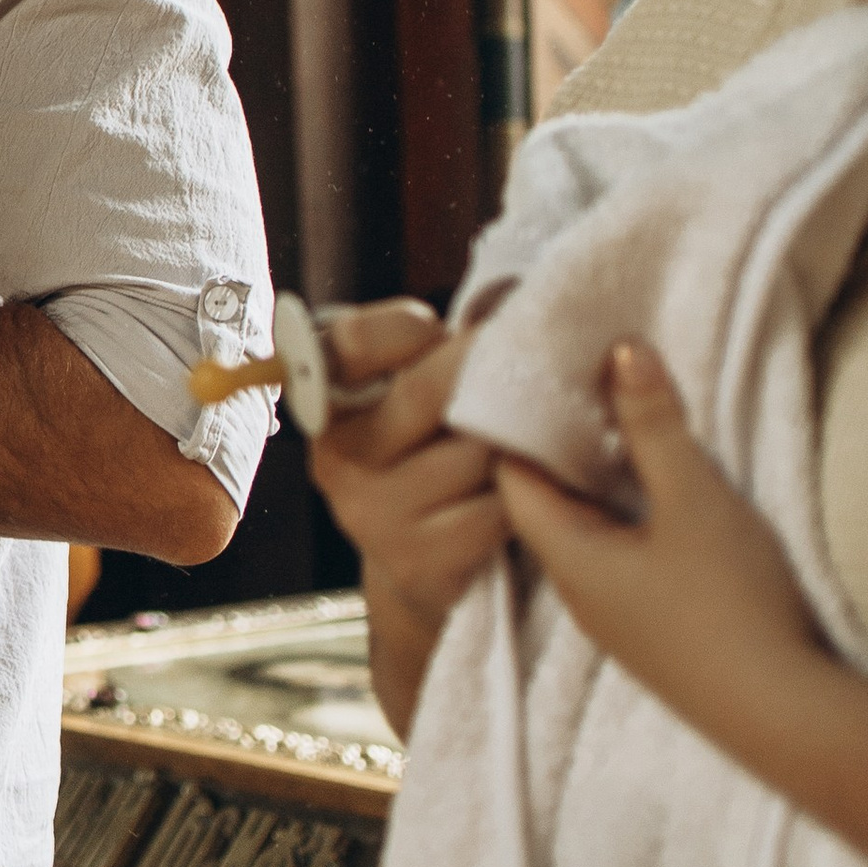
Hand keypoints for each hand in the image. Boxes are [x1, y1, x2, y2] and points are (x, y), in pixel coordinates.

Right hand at [306, 298, 502, 735]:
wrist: (430, 574)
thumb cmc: (439, 459)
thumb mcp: (426, 399)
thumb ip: (448, 346)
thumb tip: (514, 292)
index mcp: (326, 404)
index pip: (355, 339)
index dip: (412, 327)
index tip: (444, 330)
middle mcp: (337, 459)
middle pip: (431, 391)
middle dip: (494, 374)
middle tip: (541, 366)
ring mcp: (372, 515)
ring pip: (475, 453)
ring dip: (520, 445)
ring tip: (539, 440)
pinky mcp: (417, 562)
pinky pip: (499, 509)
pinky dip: (531, 499)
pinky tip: (540, 492)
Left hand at [494, 342, 831, 754]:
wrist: (783, 715)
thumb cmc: (730, 605)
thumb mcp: (693, 499)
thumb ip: (653, 426)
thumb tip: (620, 353)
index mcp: (566, 557)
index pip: (512, 477)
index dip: (519, 422)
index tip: (539, 373)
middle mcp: (575, 590)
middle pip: (546, 503)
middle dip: (561, 444)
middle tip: (583, 384)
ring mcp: (611, 616)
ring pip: (585, 531)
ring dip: (598, 481)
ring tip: (622, 424)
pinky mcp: (650, 630)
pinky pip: (618, 558)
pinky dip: (624, 515)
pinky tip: (657, 493)